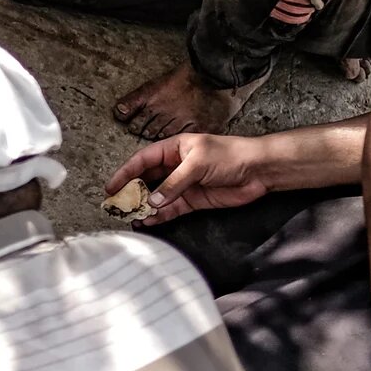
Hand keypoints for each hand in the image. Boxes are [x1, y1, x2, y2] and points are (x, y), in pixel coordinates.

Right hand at [106, 134, 274, 222]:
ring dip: (144, 207)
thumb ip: (174, 182)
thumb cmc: (230, 155)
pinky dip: (160, 216)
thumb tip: (152, 200)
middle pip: (147, 180)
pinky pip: (171, 208)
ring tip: (130, 218)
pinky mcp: (193, 200)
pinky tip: (149, 222)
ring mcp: (183, 184)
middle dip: (132, 193)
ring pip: (157, 197)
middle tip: (117, 206)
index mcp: (174, 148)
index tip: (112, 187)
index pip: (143, 160)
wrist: (258, 170)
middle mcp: (175, 166)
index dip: (126, 172)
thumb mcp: (198, 163)